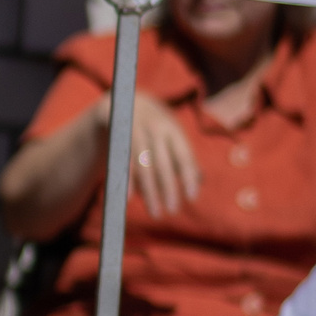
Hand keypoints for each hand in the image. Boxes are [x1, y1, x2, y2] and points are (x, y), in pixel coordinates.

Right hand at [110, 89, 201, 215]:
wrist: (123, 103)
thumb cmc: (152, 127)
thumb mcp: (169, 137)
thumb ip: (182, 157)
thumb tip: (199, 179)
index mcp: (172, 128)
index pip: (183, 154)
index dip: (188, 175)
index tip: (192, 197)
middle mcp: (154, 127)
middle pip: (163, 162)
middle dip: (168, 188)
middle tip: (172, 211)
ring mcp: (133, 130)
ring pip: (143, 165)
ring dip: (149, 191)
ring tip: (155, 212)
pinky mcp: (116, 134)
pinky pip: (122, 163)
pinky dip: (127, 181)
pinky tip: (130, 199)